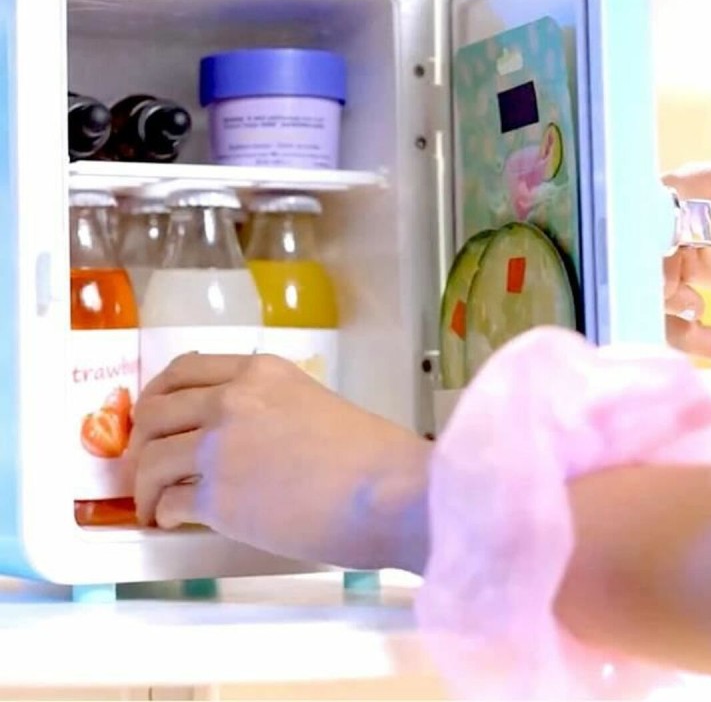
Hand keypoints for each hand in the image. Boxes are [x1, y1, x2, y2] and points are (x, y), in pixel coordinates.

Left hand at [128, 353, 430, 571]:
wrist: (389, 492)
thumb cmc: (372, 454)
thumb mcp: (316, 404)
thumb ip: (272, 409)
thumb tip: (245, 438)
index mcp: (260, 373)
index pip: (185, 369)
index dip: (159, 395)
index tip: (155, 417)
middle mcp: (232, 401)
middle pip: (155, 411)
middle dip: (141, 440)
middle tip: (144, 463)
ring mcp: (220, 448)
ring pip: (151, 459)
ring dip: (144, 485)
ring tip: (152, 504)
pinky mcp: (219, 498)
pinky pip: (168, 503)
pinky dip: (163, 514)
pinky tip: (173, 522)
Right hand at [663, 156, 710, 360]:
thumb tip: (707, 245)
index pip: (671, 193)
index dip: (655, 229)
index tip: (666, 271)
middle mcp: (701, 204)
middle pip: (649, 237)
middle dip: (661, 278)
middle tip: (692, 309)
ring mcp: (693, 237)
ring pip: (654, 274)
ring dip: (673, 313)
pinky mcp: (693, 267)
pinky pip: (671, 298)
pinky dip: (686, 328)